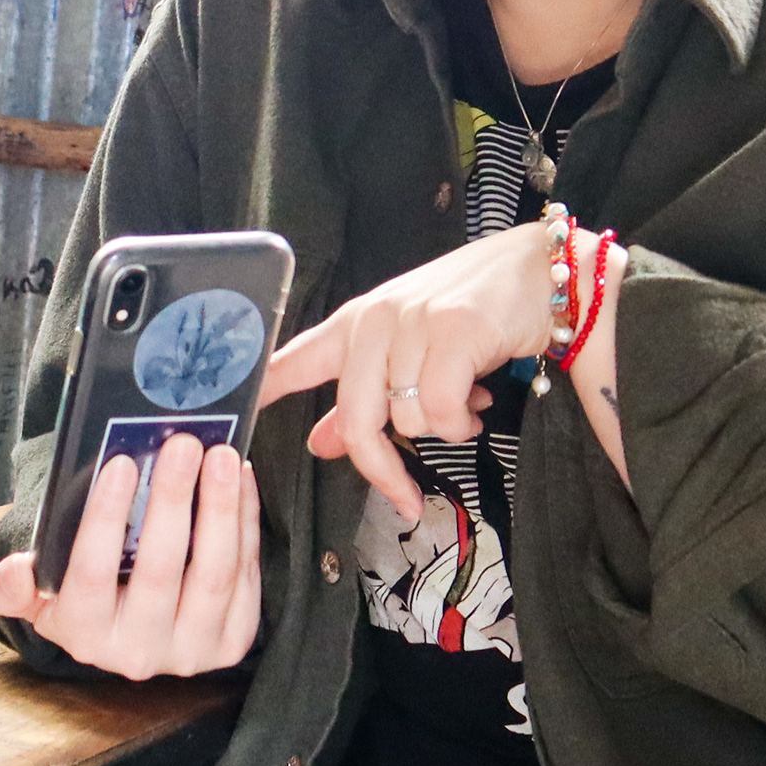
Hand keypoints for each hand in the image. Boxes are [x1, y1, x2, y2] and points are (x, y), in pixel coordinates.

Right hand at [0, 433, 260, 679]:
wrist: (134, 634)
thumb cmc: (87, 595)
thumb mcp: (40, 593)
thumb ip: (16, 585)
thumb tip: (9, 577)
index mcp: (84, 636)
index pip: (90, 575)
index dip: (105, 519)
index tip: (120, 463)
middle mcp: (137, 653)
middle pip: (159, 572)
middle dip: (172, 501)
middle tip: (181, 444)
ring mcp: (192, 651)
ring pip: (213, 574)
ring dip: (219, 508)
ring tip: (219, 455)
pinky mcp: (233, 640)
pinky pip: (246, 575)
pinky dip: (244, 522)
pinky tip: (239, 480)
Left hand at [257, 224, 564, 523]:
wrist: (538, 272)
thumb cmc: (469, 314)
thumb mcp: (406, 351)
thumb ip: (363, 398)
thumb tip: (321, 444)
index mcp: (352, 325)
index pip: (293, 358)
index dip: (261, 391)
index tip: (228, 420)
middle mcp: (374, 320)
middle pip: (354, 416)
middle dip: (381, 465)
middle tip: (404, 494)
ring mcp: (412, 321)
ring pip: (406, 417)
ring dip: (441, 431)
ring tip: (465, 409)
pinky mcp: (454, 330)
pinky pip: (441, 408)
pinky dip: (460, 423)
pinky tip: (477, 407)